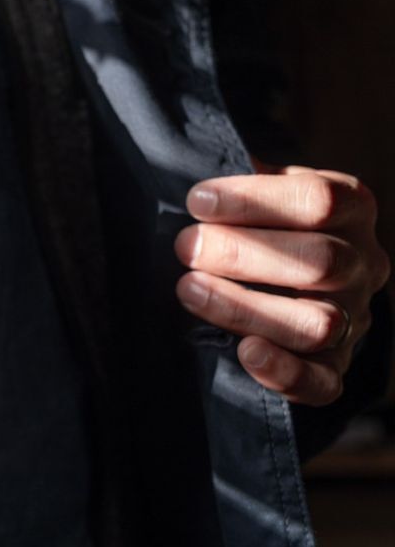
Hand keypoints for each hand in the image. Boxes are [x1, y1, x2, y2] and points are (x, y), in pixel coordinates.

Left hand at [174, 164, 390, 404]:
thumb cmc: (265, 224)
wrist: (296, 281)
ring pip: (317, 323)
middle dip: (242, 254)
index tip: (196, 201)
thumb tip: (189, 163)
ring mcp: (352, 320)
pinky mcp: (333, 368)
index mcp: (352, 211)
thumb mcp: (263, 192)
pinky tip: (245, 352)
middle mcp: (362, 265)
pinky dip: (283, 371)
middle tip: (186, 247)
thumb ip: (242, 181)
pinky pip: (321, 383)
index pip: (320, 200)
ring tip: (188, 291)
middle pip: (321, 260)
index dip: (254, 199)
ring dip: (245, 308)